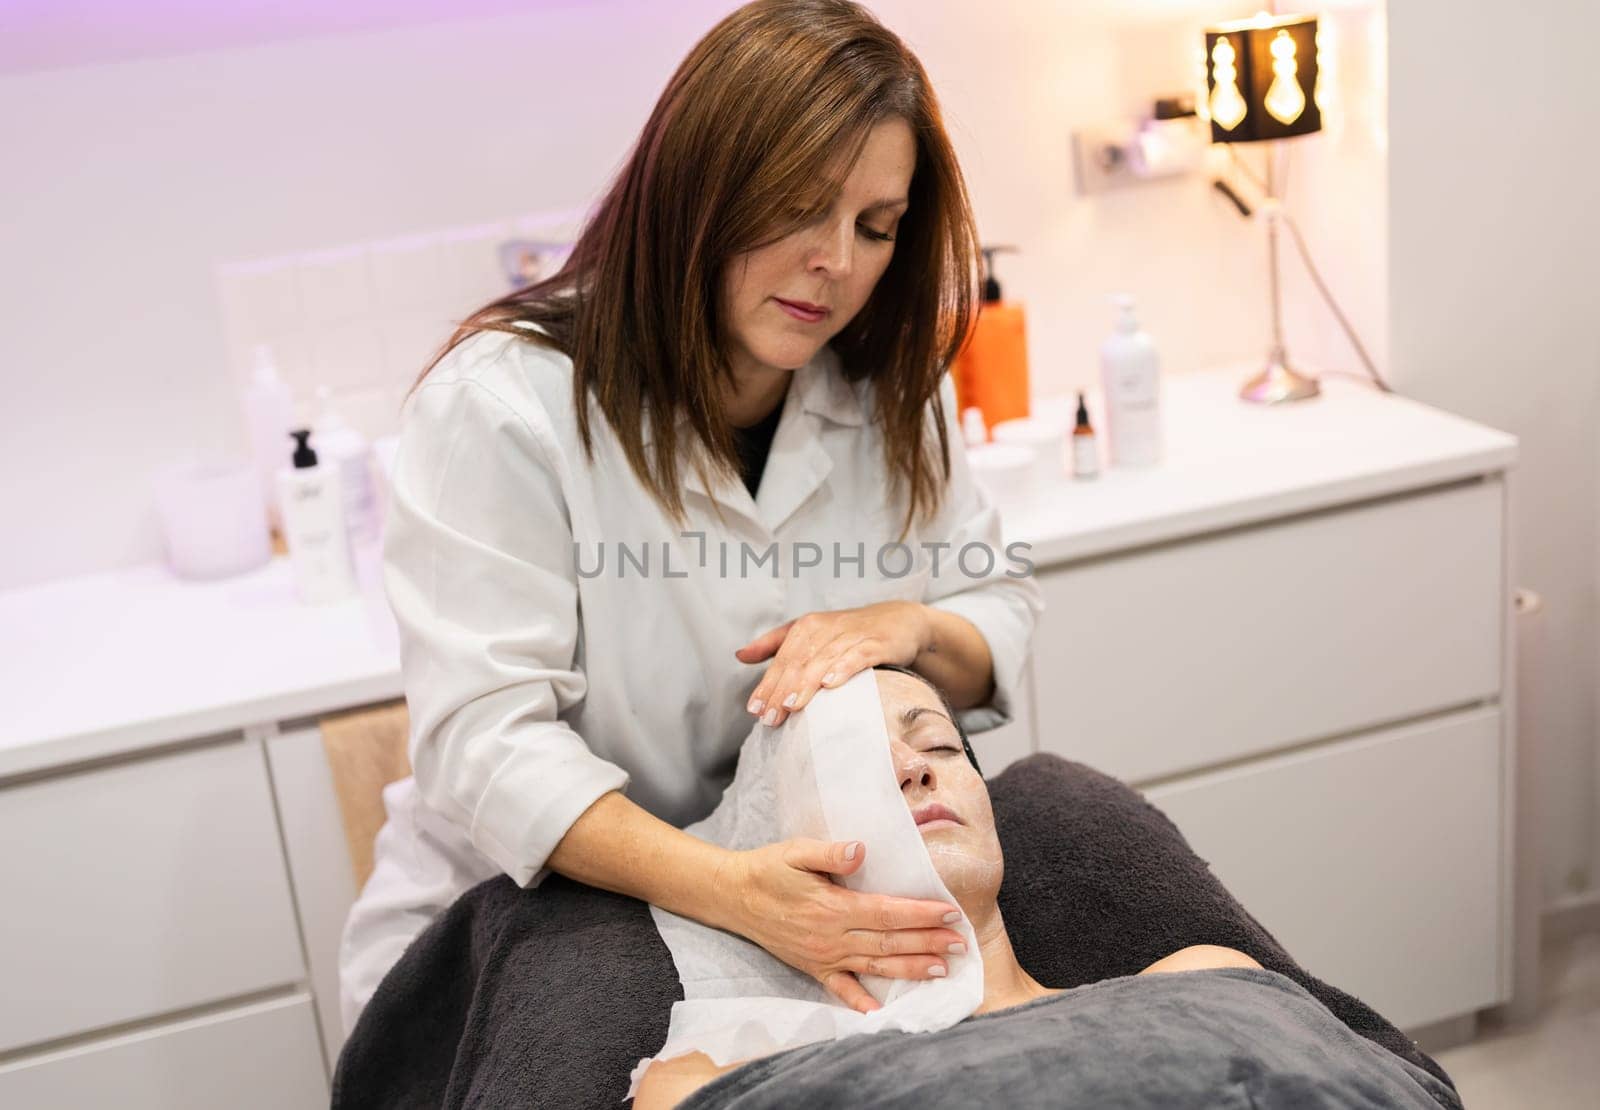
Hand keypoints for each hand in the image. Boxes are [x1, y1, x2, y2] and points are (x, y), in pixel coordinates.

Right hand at [720, 838, 966, 1012]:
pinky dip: (861, 1003)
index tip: (949, 912)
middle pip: (888, 942)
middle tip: (960, 944)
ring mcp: (823, 957)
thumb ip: (829, 852)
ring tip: (942, 970)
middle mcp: (831, 937)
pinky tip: (882, 1013)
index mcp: (832, 907)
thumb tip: (861, 851)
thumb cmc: (768, 869)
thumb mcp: (796, 851)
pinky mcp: (813, 968)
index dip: (919, 913)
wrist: (733, 896)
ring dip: (910, 969)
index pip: (886, 912)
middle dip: (928, 943)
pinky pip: (841, 990)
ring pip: (875, 966)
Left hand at [735, 601, 928, 726]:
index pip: (782, 659)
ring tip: (791, 706)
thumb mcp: (811, 634)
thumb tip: (740, 655)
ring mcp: (852, 635)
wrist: (900, 620)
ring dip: (806, 684)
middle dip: (782, 691)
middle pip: (799, 662)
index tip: (754, 711)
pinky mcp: (877, 643)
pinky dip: (843, 668)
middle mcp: (826, 628)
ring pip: (823, 660)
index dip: (767, 684)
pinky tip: (830, 684)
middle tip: (770, 718)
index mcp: (806, 627)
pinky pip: (858, 656)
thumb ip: (775, 645)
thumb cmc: (850, 632)